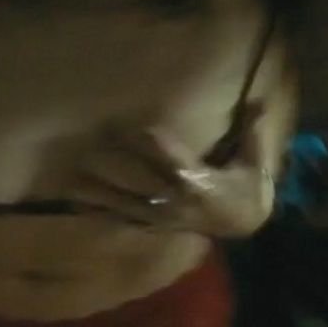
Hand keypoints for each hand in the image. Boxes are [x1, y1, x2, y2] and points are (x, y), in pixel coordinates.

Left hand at [66, 105, 275, 237]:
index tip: (133, 124)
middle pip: (140, 180)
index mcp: (199, 181)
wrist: (244, 225)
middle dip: (113, 162)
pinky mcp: (155, 224)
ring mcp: (163, 216)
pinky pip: (124, 219)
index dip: (152, 141)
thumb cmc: (248, 188)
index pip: (171, 158)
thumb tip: (260, 101)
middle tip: (87, 143)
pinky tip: (74, 205)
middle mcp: (176, 200)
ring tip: (68, 178)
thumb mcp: (258, 161)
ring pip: (125, 202)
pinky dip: (100, 213)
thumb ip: (255, 132)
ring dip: (96, 190)